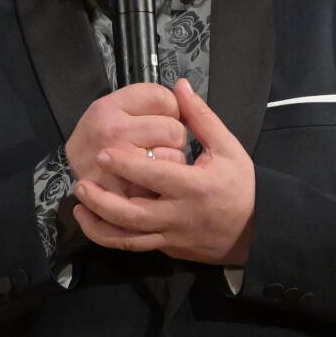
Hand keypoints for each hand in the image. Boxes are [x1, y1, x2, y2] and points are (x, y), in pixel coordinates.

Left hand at [76, 79, 258, 264]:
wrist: (256, 231)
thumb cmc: (242, 186)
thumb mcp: (228, 148)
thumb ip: (202, 118)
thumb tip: (180, 87)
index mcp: (195, 187)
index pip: (155, 176)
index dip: (126, 165)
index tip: (103, 153)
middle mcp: (180, 216)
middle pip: (134, 215)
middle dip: (103, 201)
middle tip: (82, 184)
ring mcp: (172, 236)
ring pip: (129, 238)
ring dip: (100, 225)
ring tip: (79, 207)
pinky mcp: (168, 249)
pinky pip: (135, 247)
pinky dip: (112, 238)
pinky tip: (95, 225)